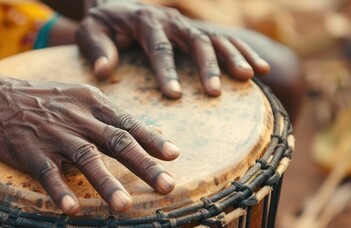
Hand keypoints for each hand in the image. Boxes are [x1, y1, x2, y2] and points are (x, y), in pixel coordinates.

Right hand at [0, 77, 179, 214]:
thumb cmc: (43, 99)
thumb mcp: (80, 97)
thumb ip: (110, 116)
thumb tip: (148, 132)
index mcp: (92, 103)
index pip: (128, 123)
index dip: (152, 140)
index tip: (174, 156)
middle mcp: (78, 118)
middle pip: (116, 141)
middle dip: (144, 165)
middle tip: (167, 185)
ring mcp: (54, 135)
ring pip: (86, 158)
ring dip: (107, 183)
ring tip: (125, 206)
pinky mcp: (30, 151)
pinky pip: (48, 173)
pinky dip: (60, 191)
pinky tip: (72, 209)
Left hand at [76, 1, 270, 97]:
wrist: (116, 4)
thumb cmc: (101, 23)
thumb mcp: (89, 32)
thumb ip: (96, 49)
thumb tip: (104, 70)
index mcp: (145, 21)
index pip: (158, 46)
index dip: (166, 71)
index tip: (173, 95)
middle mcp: (171, 20)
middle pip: (194, 40)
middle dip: (206, 66)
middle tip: (213, 92)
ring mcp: (187, 25)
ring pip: (215, 38)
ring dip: (232, 57)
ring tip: (249, 78)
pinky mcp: (197, 32)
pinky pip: (225, 40)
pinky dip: (244, 52)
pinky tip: (261, 70)